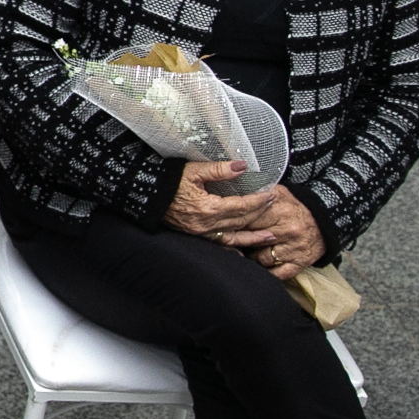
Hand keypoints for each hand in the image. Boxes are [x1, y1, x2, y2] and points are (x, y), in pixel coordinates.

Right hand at [162, 160, 281, 250]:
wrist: (143, 193)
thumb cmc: (166, 180)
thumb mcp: (193, 170)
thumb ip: (219, 170)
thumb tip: (242, 167)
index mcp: (208, 207)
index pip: (242, 205)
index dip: (259, 200)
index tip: (271, 194)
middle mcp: (206, 223)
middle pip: (241, 221)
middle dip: (260, 214)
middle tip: (275, 207)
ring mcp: (200, 231)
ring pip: (233, 236)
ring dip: (253, 237)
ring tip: (270, 237)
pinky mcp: (195, 234)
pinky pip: (218, 244)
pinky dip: (232, 247)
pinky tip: (242, 251)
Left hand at [215, 184, 324, 279]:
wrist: (327, 222)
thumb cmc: (296, 208)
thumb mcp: (279, 194)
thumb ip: (258, 193)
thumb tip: (233, 194)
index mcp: (280, 210)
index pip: (247, 219)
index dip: (231, 224)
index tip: (221, 226)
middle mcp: (287, 230)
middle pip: (251, 240)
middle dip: (237, 241)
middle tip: (226, 241)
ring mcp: (294, 248)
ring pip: (260, 258)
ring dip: (250, 257)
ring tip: (244, 251)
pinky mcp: (299, 263)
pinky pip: (277, 274)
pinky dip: (266, 272)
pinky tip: (258, 267)